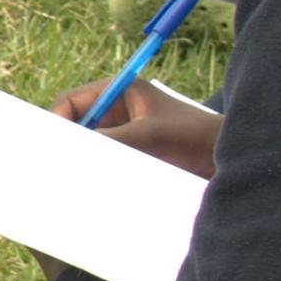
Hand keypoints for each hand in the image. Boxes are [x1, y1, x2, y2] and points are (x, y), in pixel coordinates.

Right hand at [55, 75, 223, 178]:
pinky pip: (103, 162)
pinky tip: (94, 188)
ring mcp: (123, 133)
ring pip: (89, 147)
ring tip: (75, 180)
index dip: (56, 122)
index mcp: (118, 91)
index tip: (49, 145)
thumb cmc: (196, 136)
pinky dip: (97, 172)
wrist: (231, 159)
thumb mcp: (151, 136)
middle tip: (56, 167)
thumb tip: (74, 151)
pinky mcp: (131, 154)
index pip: (71, 102)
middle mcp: (116, 110)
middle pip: (75, 126)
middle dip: (67, 145)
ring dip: (83, 161)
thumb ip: (112, 139)